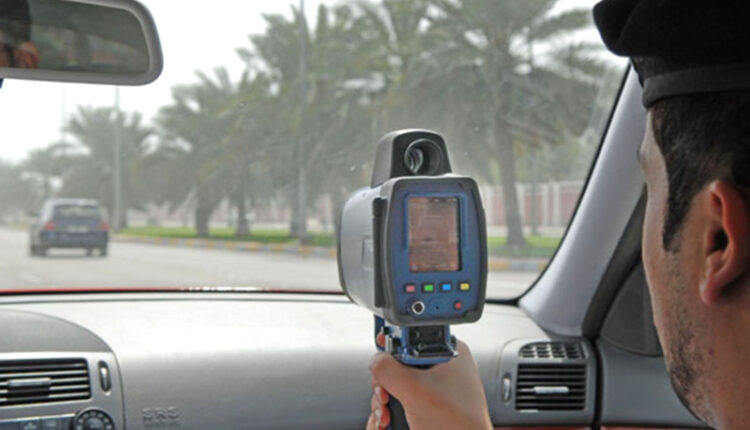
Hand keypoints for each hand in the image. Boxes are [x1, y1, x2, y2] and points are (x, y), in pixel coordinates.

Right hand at [367, 334, 491, 429]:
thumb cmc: (459, 424)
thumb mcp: (415, 390)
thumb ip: (388, 369)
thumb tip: (375, 360)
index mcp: (446, 351)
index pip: (409, 338)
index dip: (391, 352)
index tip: (382, 366)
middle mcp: (441, 367)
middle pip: (397, 364)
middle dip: (384, 385)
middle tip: (384, 398)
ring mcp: (435, 387)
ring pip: (396, 385)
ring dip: (384, 402)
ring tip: (385, 415)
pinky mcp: (428, 405)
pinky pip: (401, 401)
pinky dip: (390, 411)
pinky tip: (388, 422)